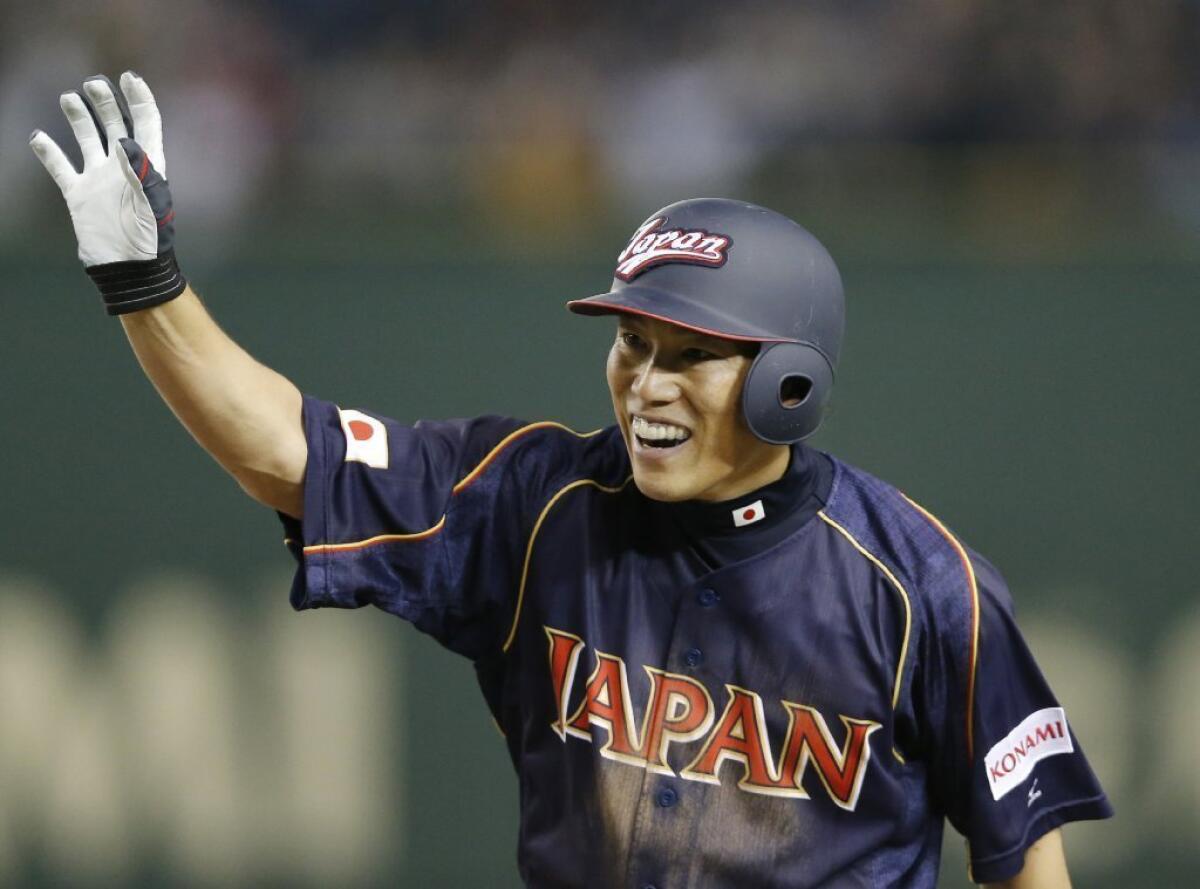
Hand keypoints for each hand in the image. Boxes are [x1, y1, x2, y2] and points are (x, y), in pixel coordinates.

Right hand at [30, 72, 185, 314]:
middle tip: (93, 84)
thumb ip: (141, 169)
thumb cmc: (150, 239)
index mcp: (148, 166)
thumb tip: (125, 140)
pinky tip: (38, 137)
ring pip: (87, 139)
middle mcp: (123, 168)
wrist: (129, 269)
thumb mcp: (152, 202)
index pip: (145, 124)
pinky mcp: (79, 195)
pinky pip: (61, 168)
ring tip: (70, 97)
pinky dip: (48, 152)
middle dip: (105, 103)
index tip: (129, 77)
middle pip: (115, 125)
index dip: (139, 100)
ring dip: (80, 118)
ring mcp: (100, 180)